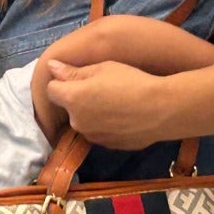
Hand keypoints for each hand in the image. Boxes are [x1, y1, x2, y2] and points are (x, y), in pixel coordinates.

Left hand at [45, 60, 167, 148]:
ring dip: (92, 114)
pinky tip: (125, 117)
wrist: (162, 109)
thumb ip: (73, 71)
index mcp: (72, 99)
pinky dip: (106, 126)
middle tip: (103, 89)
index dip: (62, 82)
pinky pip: (100, 132)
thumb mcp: (102, 68)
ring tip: (117, 104)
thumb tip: (51, 67)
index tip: (78, 77)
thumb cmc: (131, 82)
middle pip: (69, 108)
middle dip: (79, 99)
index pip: (51, 90)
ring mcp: (92, 136)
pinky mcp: (108, 146)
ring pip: (85, 121)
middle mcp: (77, 122)